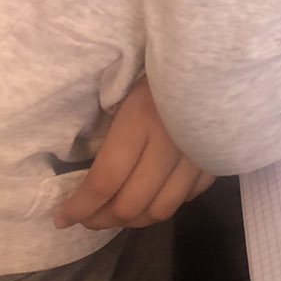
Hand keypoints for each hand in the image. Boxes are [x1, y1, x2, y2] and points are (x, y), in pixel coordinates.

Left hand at [54, 77, 214, 230]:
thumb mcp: (126, 94)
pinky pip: (188, 197)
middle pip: (132, 203)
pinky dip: (166, 202)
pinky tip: (154, 195)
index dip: (80, 207)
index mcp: (140, 121)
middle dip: (102, 220)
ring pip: (162, 209)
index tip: (62, 218)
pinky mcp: (217, 159)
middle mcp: (170, 144)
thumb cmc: (160, 73)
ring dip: (134, 220)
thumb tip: (87, 180)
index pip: (104, 181)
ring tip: (118, 215)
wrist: (216, 60)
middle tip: (87, 219)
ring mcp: (198, 155)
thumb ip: (110, 136)